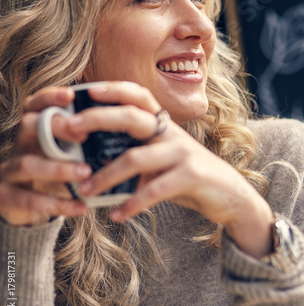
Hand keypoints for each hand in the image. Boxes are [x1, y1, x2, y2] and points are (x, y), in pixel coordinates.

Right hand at [0, 87, 89, 225]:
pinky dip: (57, 204)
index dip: (49, 97)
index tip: (70, 95)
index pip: (35, 104)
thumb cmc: (53, 168)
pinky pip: (29, 200)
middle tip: (84, 136)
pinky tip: (81, 207)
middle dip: (56, 128)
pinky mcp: (6, 197)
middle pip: (28, 125)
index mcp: (33, 128)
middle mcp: (19, 144)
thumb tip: (119, 127)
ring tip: (86, 173)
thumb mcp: (63, 149)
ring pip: (27, 164)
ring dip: (58, 168)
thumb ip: (79, 138)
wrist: (22, 205)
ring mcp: (9, 170)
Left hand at [68, 82, 273, 258]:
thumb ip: (137, 155)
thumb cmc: (188, 176)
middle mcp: (172, 133)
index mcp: (163, 125)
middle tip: (71, 129)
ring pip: (136, 157)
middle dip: (99, 119)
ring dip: (106, 175)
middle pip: (132, 116)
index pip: (139, 95)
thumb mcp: (163, 160)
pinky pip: (155, 190)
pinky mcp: (192, 176)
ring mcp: (183, 152)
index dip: (114, 89)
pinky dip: (132, 204)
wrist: (230, 195)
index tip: (86, 90)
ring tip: (86, 190)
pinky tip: (117, 215)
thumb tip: (95, 164)